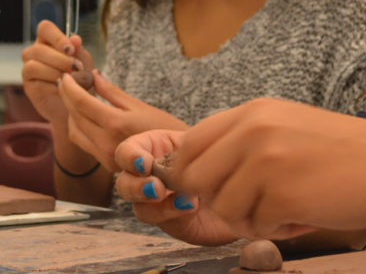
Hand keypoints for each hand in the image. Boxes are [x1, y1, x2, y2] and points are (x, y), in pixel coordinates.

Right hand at [21, 20, 92, 128]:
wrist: (78, 104)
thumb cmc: (81, 78)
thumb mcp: (84, 62)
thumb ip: (79, 51)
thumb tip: (75, 38)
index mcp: (48, 41)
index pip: (45, 28)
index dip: (57, 37)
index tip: (71, 49)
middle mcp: (34, 53)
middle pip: (37, 49)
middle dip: (60, 59)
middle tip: (76, 68)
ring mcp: (29, 70)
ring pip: (33, 66)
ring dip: (55, 72)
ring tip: (72, 79)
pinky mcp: (30, 88)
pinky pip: (36, 83)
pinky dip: (54, 86)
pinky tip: (65, 90)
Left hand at [58, 70, 189, 172]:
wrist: (178, 159)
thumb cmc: (164, 127)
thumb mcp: (139, 105)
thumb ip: (112, 92)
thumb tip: (93, 75)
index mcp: (116, 123)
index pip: (81, 102)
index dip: (70, 87)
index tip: (66, 76)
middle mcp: (106, 142)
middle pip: (74, 116)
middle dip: (67, 97)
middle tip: (66, 82)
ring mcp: (104, 156)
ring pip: (74, 131)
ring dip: (70, 113)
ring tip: (73, 97)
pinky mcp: (105, 164)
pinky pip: (83, 143)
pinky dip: (79, 126)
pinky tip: (83, 115)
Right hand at [113, 129, 238, 245]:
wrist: (242, 185)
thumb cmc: (221, 157)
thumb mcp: (204, 142)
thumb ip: (187, 146)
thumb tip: (179, 151)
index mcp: (153, 148)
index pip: (127, 152)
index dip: (129, 157)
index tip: (144, 163)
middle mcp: (150, 175)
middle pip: (124, 184)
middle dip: (136, 187)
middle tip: (156, 188)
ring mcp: (158, 201)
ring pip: (140, 208)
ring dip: (158, 206)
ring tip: (182, 199)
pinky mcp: (171, 222)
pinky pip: (164, 222)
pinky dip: (175, 213)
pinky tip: (191, 206)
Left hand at [117, 98, 365, 240]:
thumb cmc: (344, 152)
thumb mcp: (287, 126)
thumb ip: (242, 141)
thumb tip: (194, 172)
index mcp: (252, 112)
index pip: (190, 143)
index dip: (189, 171)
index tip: (203, 189)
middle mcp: (252, 130)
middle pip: (194, 178)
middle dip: (216, 200)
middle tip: (249, 205)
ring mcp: (265, 162)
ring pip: (222, 208)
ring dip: (249, 218)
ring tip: (286, 207)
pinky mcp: (281, 195)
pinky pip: (254, 227)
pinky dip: (276, 229)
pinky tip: (304, 213)